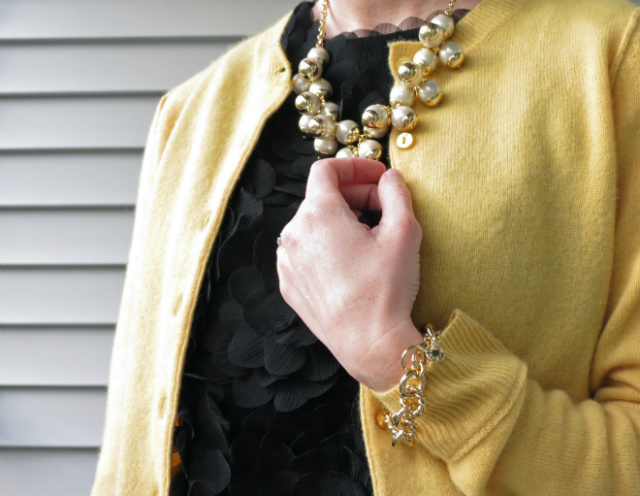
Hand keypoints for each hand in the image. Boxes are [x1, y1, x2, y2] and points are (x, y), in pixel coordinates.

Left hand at [276, 158, 422, 390]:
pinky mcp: (289, 285)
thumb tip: (389, 178)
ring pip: (312, 225)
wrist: (369, 344)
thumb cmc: (385, 289)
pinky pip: (305, 252)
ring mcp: (287, 262)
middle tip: (383, 208)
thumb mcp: (404, 231)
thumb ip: (396, 193)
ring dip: (339, 222)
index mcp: (318, 214)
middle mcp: (293, 234)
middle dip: (354, 196)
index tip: (377, 177)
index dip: (354, 166)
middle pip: (321, 198)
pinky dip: (326, 246)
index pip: (326, 169)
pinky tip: (351, 262)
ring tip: (368, 238)